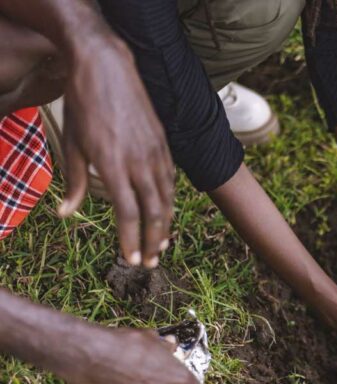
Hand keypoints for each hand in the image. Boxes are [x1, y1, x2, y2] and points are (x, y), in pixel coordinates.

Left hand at [59, 34, 174, 267]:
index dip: (131, 240)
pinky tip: (166, 213)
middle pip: (154, 212)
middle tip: (150, 262)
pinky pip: (171, 180)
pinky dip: (170, 201)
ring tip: (162, 245)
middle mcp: (139, 161)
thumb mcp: (72, 143)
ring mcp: (156, 152)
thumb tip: (64, 214)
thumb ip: (72, 182)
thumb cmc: (83, 104)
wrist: (107, 66)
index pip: (128, 214)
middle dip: (154, 242)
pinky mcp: (164, 143)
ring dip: (165, 226)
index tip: (131, 259)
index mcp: (113, 164)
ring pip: (167, 198)